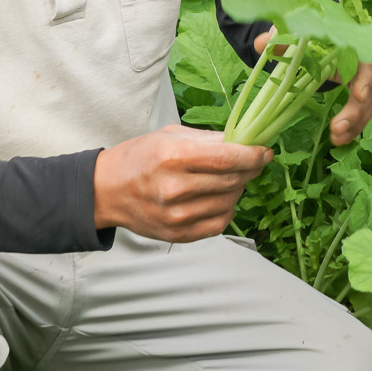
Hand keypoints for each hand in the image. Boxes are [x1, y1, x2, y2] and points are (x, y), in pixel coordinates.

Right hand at [92, 125, 271, 241]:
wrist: (107, 191)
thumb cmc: (139, 158)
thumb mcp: (170, 136)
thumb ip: (209, 139)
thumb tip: (245, 141)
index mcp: (172, 156)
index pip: (227, 158)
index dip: (252, 156)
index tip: (265, 151)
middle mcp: (175, 188)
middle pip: (231, 180)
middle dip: (249, 170)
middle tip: (252, 162)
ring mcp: (176, 216)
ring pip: (229, 203)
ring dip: (237, 189)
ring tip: (228, 179)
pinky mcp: (178, 235)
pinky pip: (219, 224)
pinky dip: (226, 209)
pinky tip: (218, 198)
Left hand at [253, 33, 371, 146]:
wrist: (319, 36)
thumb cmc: (308, 32)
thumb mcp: (293, 33)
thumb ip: (279, 37)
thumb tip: (259, 44)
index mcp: (352, 42)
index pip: (367, 58)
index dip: (366, 77)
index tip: (358, 95)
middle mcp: (363, 60)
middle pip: (371, 87)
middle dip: (357, 111)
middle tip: (337, 128)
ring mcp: (364, 78)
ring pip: (369, 103)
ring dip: (356, 124)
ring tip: (336, 139)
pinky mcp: (360, 92)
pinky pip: (363, 111)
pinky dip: (353, 126)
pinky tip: (340, 139)